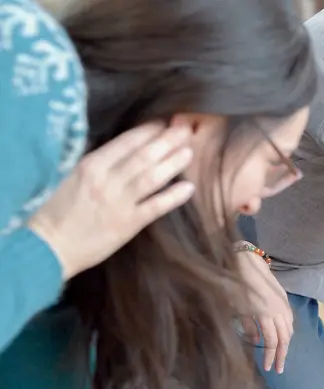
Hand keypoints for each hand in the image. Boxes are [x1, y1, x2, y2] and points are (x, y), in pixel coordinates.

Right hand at [27, 122, 194, 278]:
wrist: (48, 245)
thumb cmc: (53, 211)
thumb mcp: (69, 177)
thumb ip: (94, 164)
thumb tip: (117, 150)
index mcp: (90, 165)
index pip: (126, 142)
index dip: (148, 131)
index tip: (163, 122)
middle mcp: (107, 180)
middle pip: (144, 156)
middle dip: (167, 141)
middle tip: (185, 129)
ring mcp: (119, 202)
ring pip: (152, 177)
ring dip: (173, 163)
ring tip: (190, 151)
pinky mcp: (128, 224)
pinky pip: (156, 207)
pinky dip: (173, 197)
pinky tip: (189, 188)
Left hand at [236, 248, 292, 372]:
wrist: (246, 262)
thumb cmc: (235, 284)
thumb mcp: (236, 308)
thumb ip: (248, 326)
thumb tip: (256, 341)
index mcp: (265, 314)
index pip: (272, 342)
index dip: (270, 357)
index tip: (267, 369)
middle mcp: (278, 311)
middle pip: (284, 339)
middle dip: (281, 355)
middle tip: (279, 369)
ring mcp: (283, 305)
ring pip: (290, 330)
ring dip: (286, 344)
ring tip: (281, 355)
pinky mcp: (284, 299)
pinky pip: (290, 320)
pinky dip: (288, 331)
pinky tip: (284, 336)